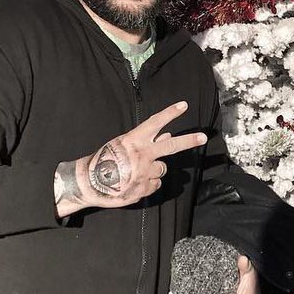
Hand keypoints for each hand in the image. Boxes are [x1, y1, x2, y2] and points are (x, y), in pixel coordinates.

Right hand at [53, 101, 207, 217]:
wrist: (90, 183)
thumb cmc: (104, 160)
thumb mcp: (123, 145)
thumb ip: (146, 141)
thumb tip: (166, 135)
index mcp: (134, 140)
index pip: (155, 123)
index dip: (170, 113)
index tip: (184, 105)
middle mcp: (143, 154)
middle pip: (171, 145)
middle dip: (189, 140)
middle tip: (203, 137)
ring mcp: (145, 172)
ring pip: (162, 169)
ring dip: (154, 170)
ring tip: (136, 172)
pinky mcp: (145, 188)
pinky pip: (156, 184)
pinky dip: (149, 183)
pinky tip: (135, 183)